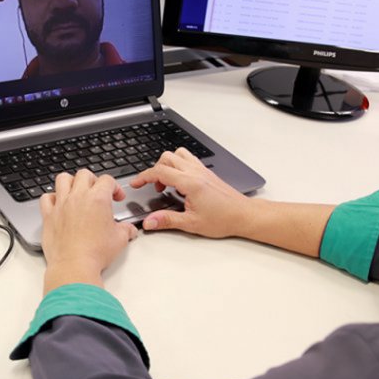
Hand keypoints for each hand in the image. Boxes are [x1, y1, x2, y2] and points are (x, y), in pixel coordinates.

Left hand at [39, 170, 137, 293]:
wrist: (74, 265)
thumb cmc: (95, 253)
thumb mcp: (120, 240)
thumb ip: (126, 230)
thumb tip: (129, 230)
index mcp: (98, 199)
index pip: (107, 180)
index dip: (115, 187)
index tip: (116, 197)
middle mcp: (78, 197)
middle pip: (84, 174)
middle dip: (93, 180)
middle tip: (97, 192)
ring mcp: (61, 205)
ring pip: (63, 179)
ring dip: (71, 182)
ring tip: (76, 191)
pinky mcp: (49, 216)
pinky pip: (46, 198)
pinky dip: (52, 198)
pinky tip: (58, 204)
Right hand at [129, 148, 252, 237]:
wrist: (243, 215)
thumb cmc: (223, 219)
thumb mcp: (192, 223)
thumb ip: (167, 221)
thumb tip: (149, 222)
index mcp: (190, 183)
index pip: (160, 171)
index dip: (144, 177)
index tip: (136, 184)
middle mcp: (196, 172)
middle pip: (166, 158)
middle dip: (155, 171)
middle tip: (154, 188)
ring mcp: (202, 170)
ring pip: (178, 155)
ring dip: (167, 165)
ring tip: (166, 183)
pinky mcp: (206, 172)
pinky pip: (188, 159)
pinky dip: (178, 165)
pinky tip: (179, 181)